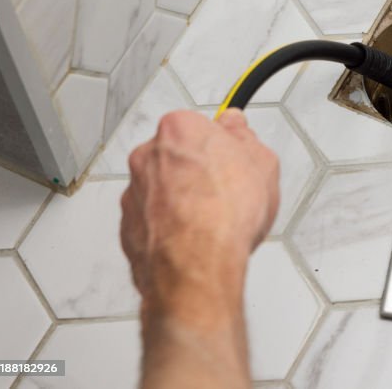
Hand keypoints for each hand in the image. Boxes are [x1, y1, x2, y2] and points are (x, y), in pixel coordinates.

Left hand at [121, 109, 278, 312]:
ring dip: (183, 200)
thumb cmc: (224, 216)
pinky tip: (196, 239)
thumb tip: (238, 129)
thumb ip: (245, 137)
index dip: (223, 145)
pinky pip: (152, 220)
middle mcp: (147, 156)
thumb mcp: (263, 164)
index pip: (202, 125)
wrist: (196, 266)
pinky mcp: (128, 227)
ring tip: (213, 221)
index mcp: (179, 129)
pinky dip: (169, 227)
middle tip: (227, 191)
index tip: (234, 157)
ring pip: (163, 189)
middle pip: (178, 156)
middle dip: (199, 171)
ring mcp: (134, 193)